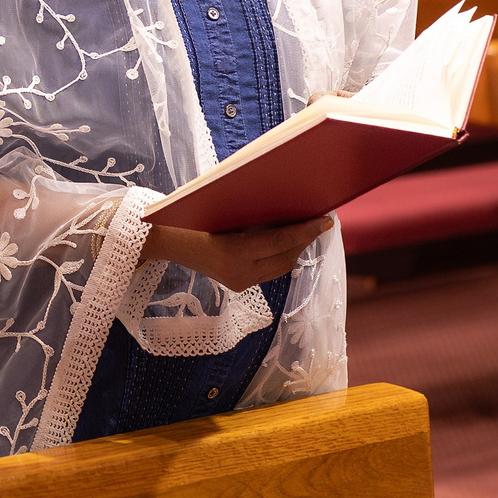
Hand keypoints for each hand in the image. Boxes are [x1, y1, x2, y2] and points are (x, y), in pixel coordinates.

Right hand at [145, 215, 334, 292]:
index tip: (326, 220)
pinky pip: (269, 271)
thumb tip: (289, 212)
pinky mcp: (240, 285)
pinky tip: (287, 243)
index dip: (306, 230)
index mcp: (236, 253)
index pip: (281, 241)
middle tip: (319, 222)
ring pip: (281, 267)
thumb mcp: (226, 214)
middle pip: (286, 257)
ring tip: (306, 231)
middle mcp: (240, 273)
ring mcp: (240, 283)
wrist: (170, 242)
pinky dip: (281, 256)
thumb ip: (255, 218)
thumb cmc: (195, 218)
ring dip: (295, 249)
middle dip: (305, 240)